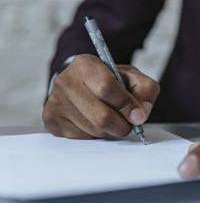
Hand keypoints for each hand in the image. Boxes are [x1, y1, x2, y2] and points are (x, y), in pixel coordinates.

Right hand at [43, 54, 159, 138]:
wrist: (80, 81)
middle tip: (129, 124)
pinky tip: (95, 121)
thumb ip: (145, 90)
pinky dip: (95, 135)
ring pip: (93, 130)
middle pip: (101, 116)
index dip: (126, 105)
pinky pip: (81, 138)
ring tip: (112, 118)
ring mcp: (55, 101)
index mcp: (85, 65)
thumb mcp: (131, 76)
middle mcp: (65, 81)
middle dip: (122, 125)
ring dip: (109, 130)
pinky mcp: (51, 119)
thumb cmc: (108, 79)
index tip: (138, 115)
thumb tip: (140, 115)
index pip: (107, 88)